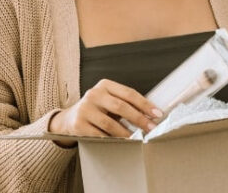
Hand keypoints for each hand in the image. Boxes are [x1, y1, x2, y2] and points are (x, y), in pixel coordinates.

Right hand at [47, 79, 163, 147]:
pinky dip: (112, 140)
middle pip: (121, 106)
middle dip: (139, 119)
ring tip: (137, 138)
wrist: (69, 119)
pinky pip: (100, 135)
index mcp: (105, 85)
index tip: (157, 114)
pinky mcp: (79, 125)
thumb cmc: (97, 110)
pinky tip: (121, 143)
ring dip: (127, 133)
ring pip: (110, 124)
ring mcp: (85, 109)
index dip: (145, 104)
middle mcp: (94, 94)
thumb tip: (151, 115)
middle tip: (151, 128)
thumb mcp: (109, 101)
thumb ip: (126, 104)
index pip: (129, 93)